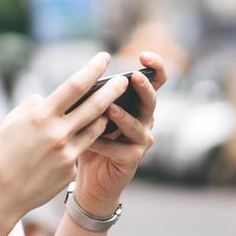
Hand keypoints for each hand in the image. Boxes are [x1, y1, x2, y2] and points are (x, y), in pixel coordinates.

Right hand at [0, 52, 132, 223]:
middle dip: (113, 90)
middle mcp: (58, 134)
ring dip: (103, 117)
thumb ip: (33, 106)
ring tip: (108, 108)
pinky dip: (78, 142)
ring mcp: (67, 154)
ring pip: (95, 129)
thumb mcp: (10, 122)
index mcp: (41, 116)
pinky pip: (79, 150)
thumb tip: (48, 99)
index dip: (93, 69)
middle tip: (124, 80)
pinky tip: (71, 144)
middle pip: (95, 106)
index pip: (75, 85)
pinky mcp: (70, 171)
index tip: (104, 57)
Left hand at [74, 51, 167, 215]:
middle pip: (151, 100)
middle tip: (133, 77)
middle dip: (144, 87)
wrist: (90, 179)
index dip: (155, 67)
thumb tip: (79, 78)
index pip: (155, 81)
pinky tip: (91, 142)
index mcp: (137, 103)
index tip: (144, 56)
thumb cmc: (89, 140)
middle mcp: (145, 119)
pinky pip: (121, 149)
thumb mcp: (89, 113)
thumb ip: (90, 97)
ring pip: (138, 125)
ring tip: (110, 109)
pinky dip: (105, 144)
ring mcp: (142, 140)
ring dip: (123, 117)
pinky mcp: (133, 159)